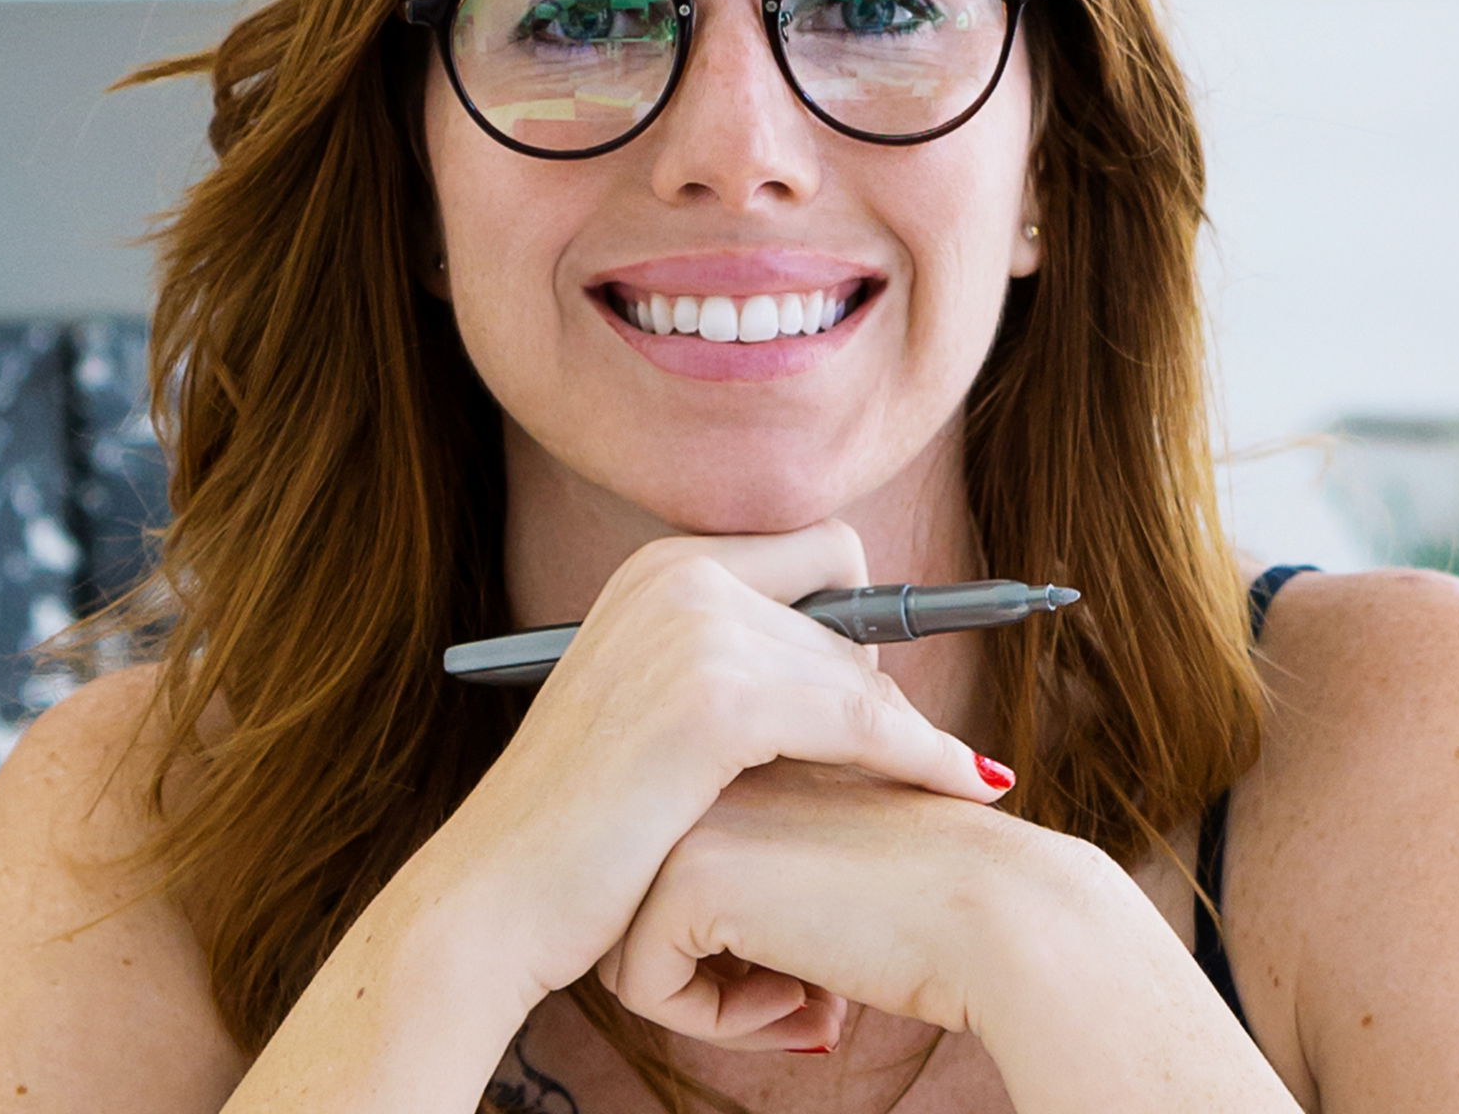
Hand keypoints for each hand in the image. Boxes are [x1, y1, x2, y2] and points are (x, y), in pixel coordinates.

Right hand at [412, 522, 1018, 1027]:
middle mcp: (680, 576)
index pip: (827, 554)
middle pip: (853, 616)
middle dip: (879, 692)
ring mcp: (695, 632)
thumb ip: (730, 659)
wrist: (491, 903)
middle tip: (907, 763)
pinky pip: (865, 723)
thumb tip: (852, 647)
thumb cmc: (578, 829)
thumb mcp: (650, 707)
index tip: (877, 698)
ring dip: (910, 736)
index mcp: (664, 567)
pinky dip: (922, 756)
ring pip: (864, 676)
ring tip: (953, 781)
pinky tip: (968, 786)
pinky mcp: (717, 702)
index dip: (863, 626)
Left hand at [599, 758, 1063, 1051]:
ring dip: (719, 1004)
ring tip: (808, 1004)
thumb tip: (734, 952)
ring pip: (633, 949)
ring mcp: (697, 814)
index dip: (747, 949)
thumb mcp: (843, 862)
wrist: (1003, 913)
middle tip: (813, 999)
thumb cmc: (945, 902)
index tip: (821, 971)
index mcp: (760, 758)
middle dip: (726, 978)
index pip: (691, 878)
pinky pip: (643, 986)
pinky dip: (716, 1023)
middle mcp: (718, 772)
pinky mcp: (688, 875)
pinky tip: (804, 1002)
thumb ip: (781, 870)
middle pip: (650, 912)